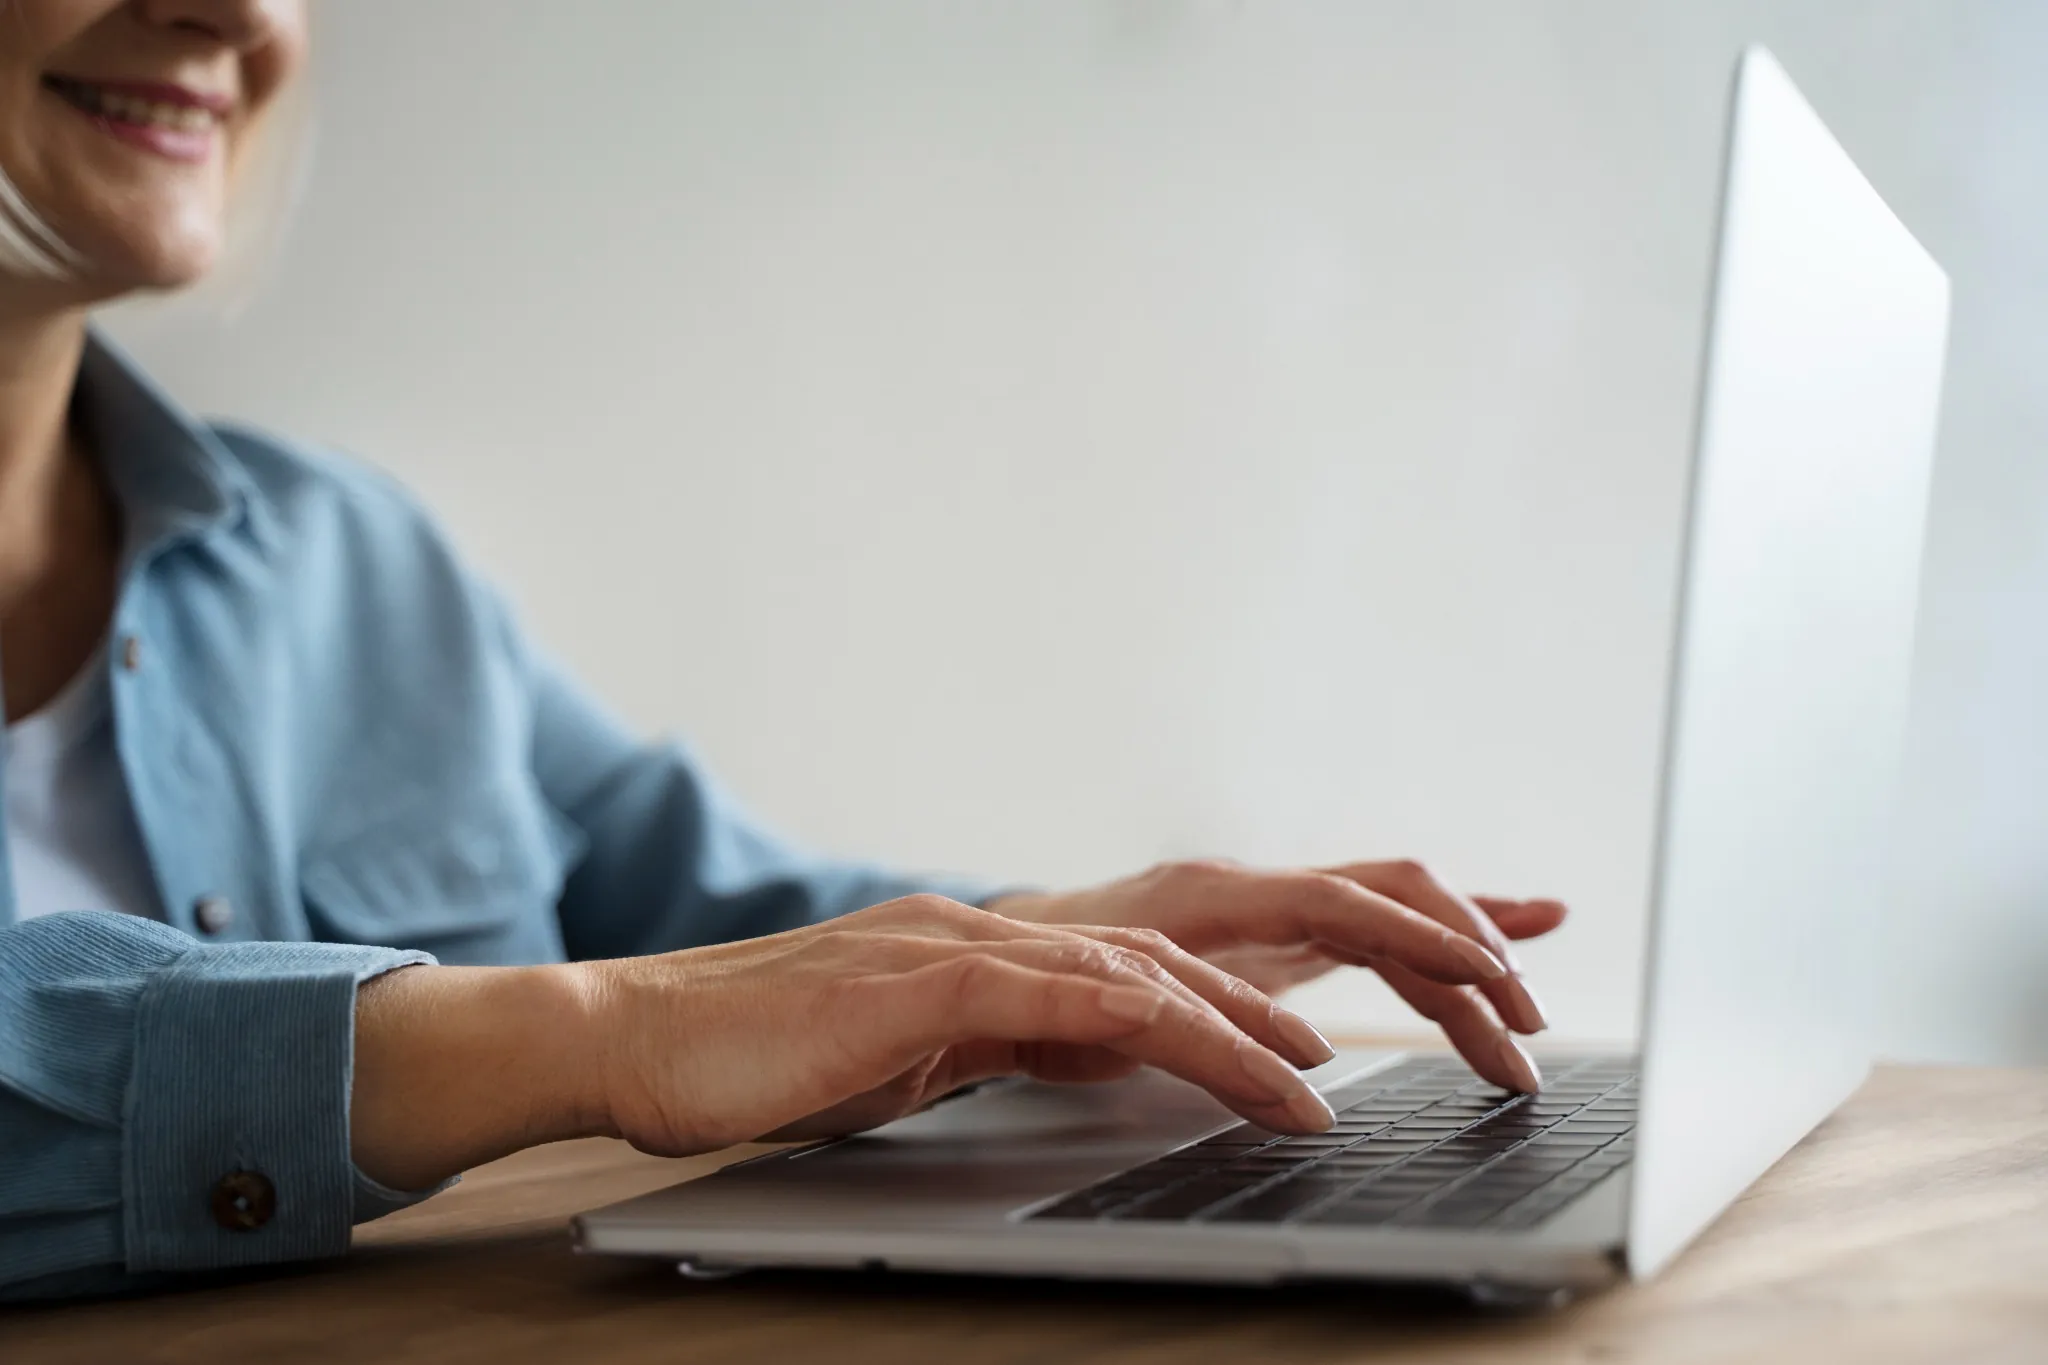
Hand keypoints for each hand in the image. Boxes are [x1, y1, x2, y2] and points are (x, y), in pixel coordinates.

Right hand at [352, 894, 1377, 1189]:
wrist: (638, 1036)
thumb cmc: (778, 1058)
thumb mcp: (939, 1051)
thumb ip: (1034, 1037)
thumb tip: (1131, 1052)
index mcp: (1040, 941)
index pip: (1222, 925)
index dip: (1350, 927)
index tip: (1467, 941)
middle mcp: (1032, 921)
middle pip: (1244, 910)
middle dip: (1396, 926)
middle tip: (1523, 958)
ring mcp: (990, 938)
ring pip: (1189, 957)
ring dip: (1318, 1005)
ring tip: (1429, 1044)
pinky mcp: (946, 980)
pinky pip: (1105, 1006)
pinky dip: (1205, 1042)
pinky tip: (1278, 1085)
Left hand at [991, 860, 1567, 1092]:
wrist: (1012, 950)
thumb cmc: (1047, 978)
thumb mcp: (1096, 1005)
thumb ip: (1170, 1020)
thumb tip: (1248, 1062)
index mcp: (1214, 895)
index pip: (1338, 900)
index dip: (1416, 935)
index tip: (1485, 975)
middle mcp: (1257, 889)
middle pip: (1390, 900)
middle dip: (1466, 955)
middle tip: (1525, 1026)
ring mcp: (1276, 907)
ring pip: (1394, 920)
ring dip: (1463, 970)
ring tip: (1524, 1028)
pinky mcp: (1283, 936)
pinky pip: (1375, 936)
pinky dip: (1436, 950)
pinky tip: (1497, 964)